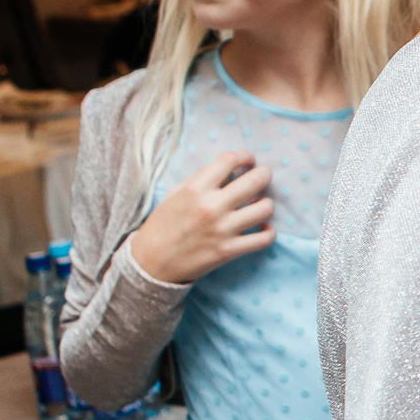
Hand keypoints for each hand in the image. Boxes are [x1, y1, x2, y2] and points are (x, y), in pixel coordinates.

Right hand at [126, 149, 272, 282]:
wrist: (151, 262)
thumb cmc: (162, 225)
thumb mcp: (176, 194)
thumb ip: (202, 180)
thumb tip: (229, 169)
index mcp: (196, 188)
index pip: (230, 160)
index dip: (244, 156)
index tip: (248, 161)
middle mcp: (212, 206)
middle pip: (256, 180)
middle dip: (263, 175)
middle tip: (261, 178)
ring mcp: (223, 229)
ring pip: (265, 208)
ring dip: (266, 204)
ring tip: (259, 205)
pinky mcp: (229, 250)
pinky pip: (264, 239)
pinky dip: (269, 232)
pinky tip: (263, 228)